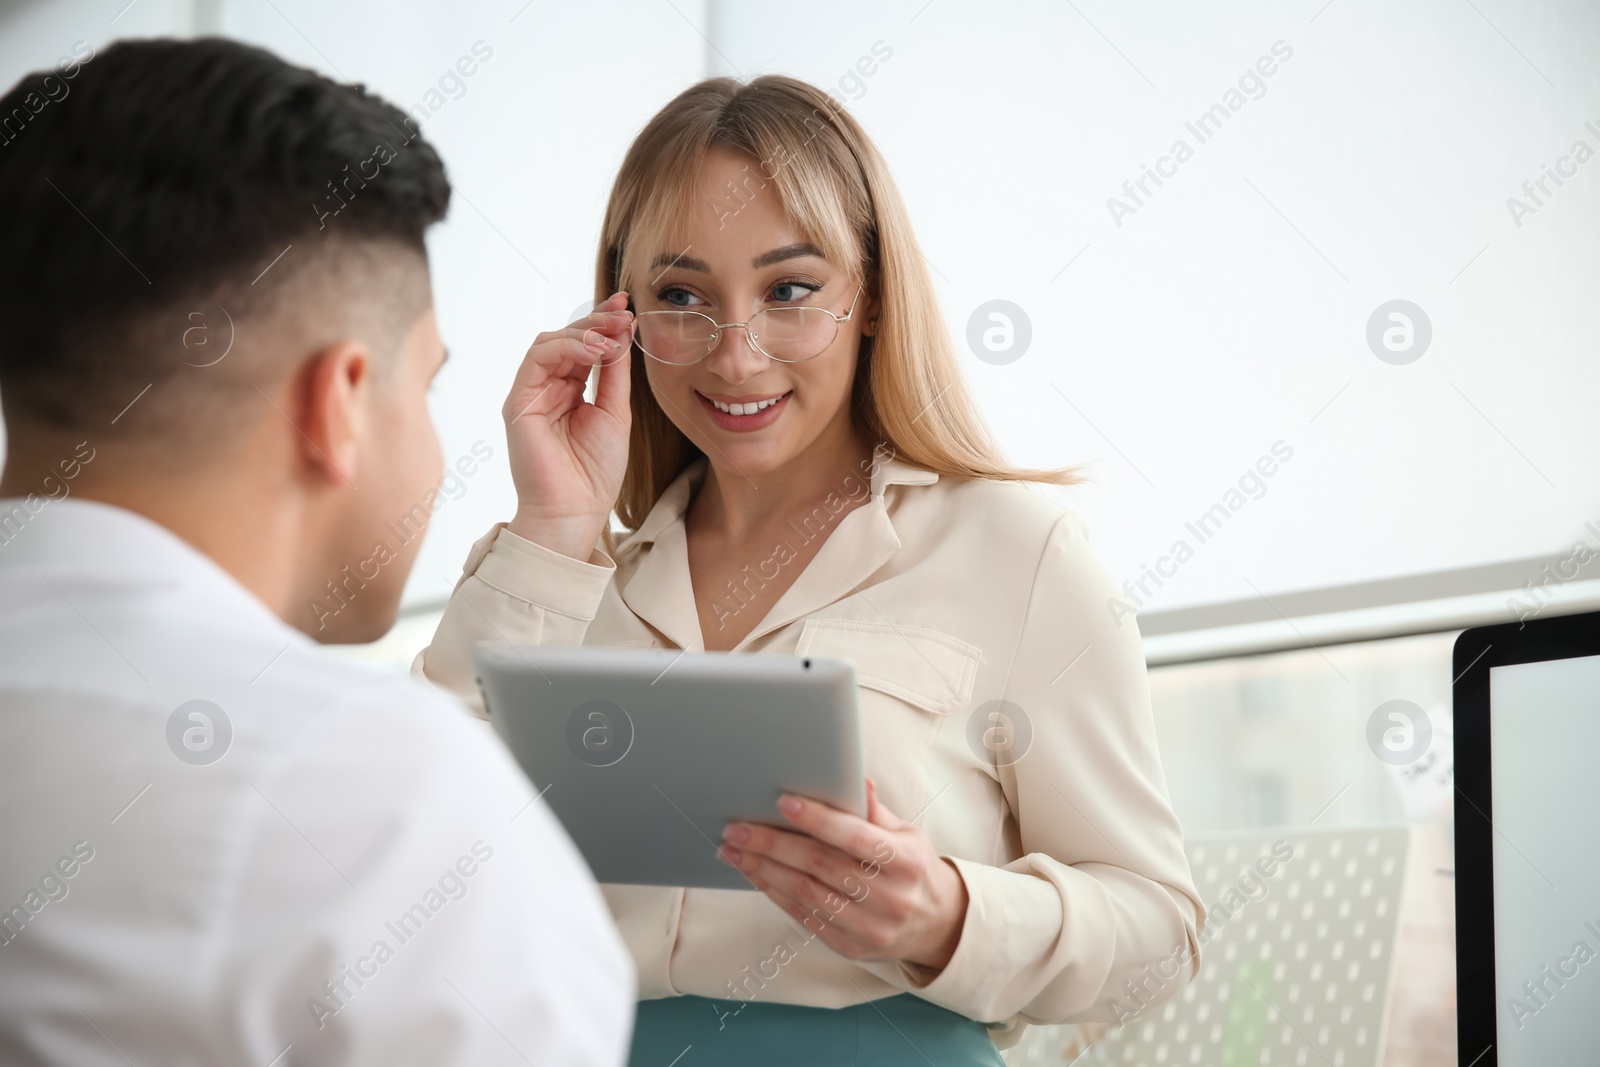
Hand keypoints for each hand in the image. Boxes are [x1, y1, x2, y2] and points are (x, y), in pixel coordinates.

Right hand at [502, 292, 633, 558]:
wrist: (575, 510)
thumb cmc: (596, 471)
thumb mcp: (615, 412)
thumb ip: (615, 373)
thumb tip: (623, 332)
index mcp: (571, 391)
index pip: (585, 346)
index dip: (604, 324)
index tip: (628, 308)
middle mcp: (548, 388)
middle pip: (568, 338)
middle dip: (597, 320)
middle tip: (624, 312)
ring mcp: (531, 393)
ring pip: (550, 342)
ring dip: (584, 331)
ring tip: (613, 334)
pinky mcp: (518, 402)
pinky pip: (537, 359)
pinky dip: (567, 347)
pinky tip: (595, 350)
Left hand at [718, 778, 968, 971]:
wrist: (935, 924)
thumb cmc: (912, 869)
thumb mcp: (907, 834)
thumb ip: (875, 811)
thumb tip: (855, 779)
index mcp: (905, 862)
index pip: (855, 837)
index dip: (818, 819)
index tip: (782, 802)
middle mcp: (889, 897)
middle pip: (821, 865)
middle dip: (773, 844)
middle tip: (737, 828)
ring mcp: (869, 927)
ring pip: (806, 893)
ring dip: (763, 870)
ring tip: (733, 850)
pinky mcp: (850, 946)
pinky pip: (804, 916)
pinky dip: (775, 892)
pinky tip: (754, 874)